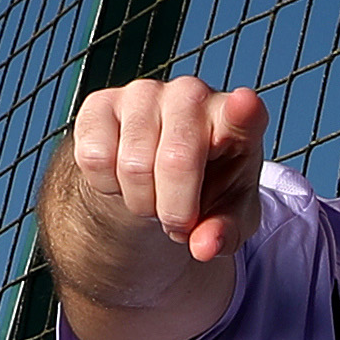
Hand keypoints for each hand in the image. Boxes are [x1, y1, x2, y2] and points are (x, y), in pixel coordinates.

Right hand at [70, 77, 268, 266]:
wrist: (156, 180)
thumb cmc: (206, 191)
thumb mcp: (228, 219)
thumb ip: (226, 233)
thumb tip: (203, 247)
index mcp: (237, 121)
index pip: (244, 113)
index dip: (242, 111)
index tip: (244, 106)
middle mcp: (191, 95)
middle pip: (177, 161)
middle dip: (175, 211)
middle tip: (178, 220)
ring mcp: (144, 93)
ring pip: (133, 166)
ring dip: (141, 202)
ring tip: (153, 197)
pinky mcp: (100, 103)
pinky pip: (95, 158)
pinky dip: (108, 185)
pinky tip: (124, 177)